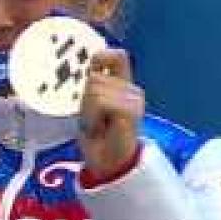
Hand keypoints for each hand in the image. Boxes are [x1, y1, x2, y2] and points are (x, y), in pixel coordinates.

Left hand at [77, 48, 145, 180]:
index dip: (101, 58)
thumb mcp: (91, 105)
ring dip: (89, 111)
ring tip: (98, 125)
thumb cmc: (100, 136)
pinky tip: (101, 128)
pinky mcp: (131, 110)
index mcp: (124, 85)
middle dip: (86, 99)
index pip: (116, 56)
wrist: (109, 163)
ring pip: (96, 89)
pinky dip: (94, 116)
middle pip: (95, 77)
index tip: (91, 75)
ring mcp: (134, 100)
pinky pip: (102, 102)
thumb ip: (94, 85)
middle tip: (94, 119)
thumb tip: (91, 65)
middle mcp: (132, 89)